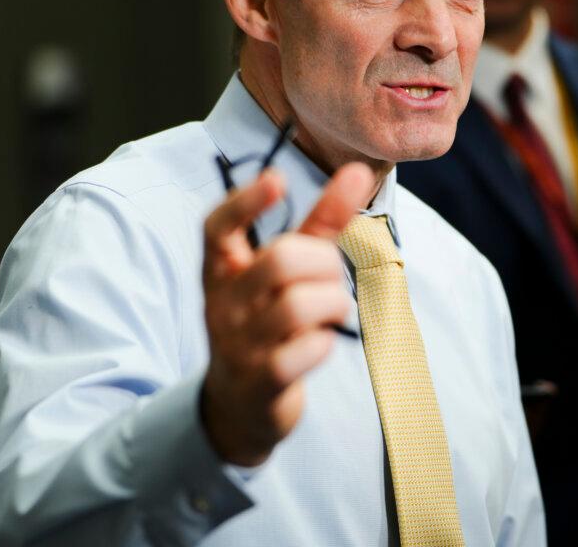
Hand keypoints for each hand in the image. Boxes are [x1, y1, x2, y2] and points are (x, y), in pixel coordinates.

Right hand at [200, 162, 374, 465]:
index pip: (217, 228)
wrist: (240, 406)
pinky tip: (320, 342)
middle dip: (323, 262)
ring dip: (332, 302)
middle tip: (331, 275)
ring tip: (332, 310)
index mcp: (221, 270)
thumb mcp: (287, 270)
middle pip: (278, 260)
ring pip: (297, 306)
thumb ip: (320, 222)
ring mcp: (239, 344)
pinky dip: (325, 342)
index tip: (277, 178)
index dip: (244, 201)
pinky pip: (306, 350)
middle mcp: (223, 304)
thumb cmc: (267, 321)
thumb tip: (360, 171)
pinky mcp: (262, 380)